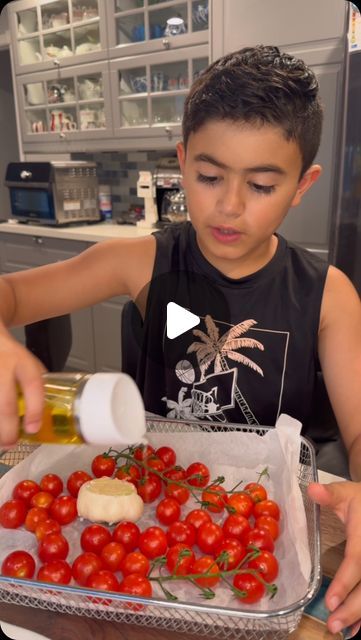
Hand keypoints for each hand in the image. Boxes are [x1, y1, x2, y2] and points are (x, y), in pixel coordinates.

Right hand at [0, 331, 45, 446]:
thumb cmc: (10, 355)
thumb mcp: (29, 364)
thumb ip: (37, 385)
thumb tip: (47, 415)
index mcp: (21, 362)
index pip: (32, 384)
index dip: (34, 409)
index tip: (33, 428)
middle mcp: (2, 365)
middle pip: (5, 402)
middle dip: (8, 427)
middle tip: (10, 442)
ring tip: (1, 440)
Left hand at [307, 481, 360, 637]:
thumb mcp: (347, 493)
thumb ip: (330, 494)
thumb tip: (312, 489)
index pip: (357, 561)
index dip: (345, 582)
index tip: (330, 602)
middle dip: (353, 608)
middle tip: (333, 625)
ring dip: (360, 614)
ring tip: (342, 630)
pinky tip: (357, 626)